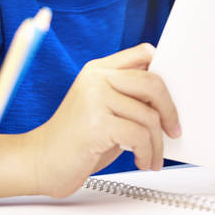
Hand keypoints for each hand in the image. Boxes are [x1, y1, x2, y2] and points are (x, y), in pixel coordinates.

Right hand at [27, 43, 180, 197]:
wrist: (41, 161)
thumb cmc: (76, 139)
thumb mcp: (102, 109)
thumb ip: (127, 97)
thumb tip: (167, 99)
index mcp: (98, 70)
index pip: (142, 53)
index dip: (164, 70)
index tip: (172, 95)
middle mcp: (96, 79)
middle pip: (152, 82)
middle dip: (170, 110)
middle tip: (174, 130)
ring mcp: (95, 98)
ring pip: (149, 115)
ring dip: (157, 143)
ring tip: (152, 157)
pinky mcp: (97, 123)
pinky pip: (139, 135)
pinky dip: (147, 152)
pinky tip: (142, 161)